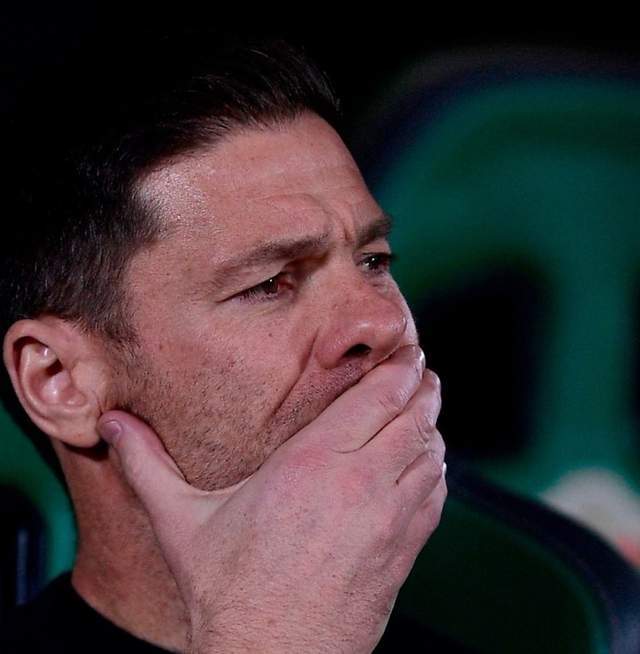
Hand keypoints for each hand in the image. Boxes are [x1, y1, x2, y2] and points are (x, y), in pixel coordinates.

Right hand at [97, 345, 446, 653]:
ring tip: (425, 408)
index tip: (407, 354)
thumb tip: (112, 425)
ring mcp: (389, 519)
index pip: (377, 397)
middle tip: (420, 372)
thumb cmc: (229, 592)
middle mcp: (360, 483)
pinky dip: (435, 470)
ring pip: (431, 454)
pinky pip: (435, 495)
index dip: (399, 371)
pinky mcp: (403, 552)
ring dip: (431, 426)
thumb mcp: (182, 522)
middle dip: (421, 388)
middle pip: (413, 416)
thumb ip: (148, 465)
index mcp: (312, 463)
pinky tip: (426, 463)